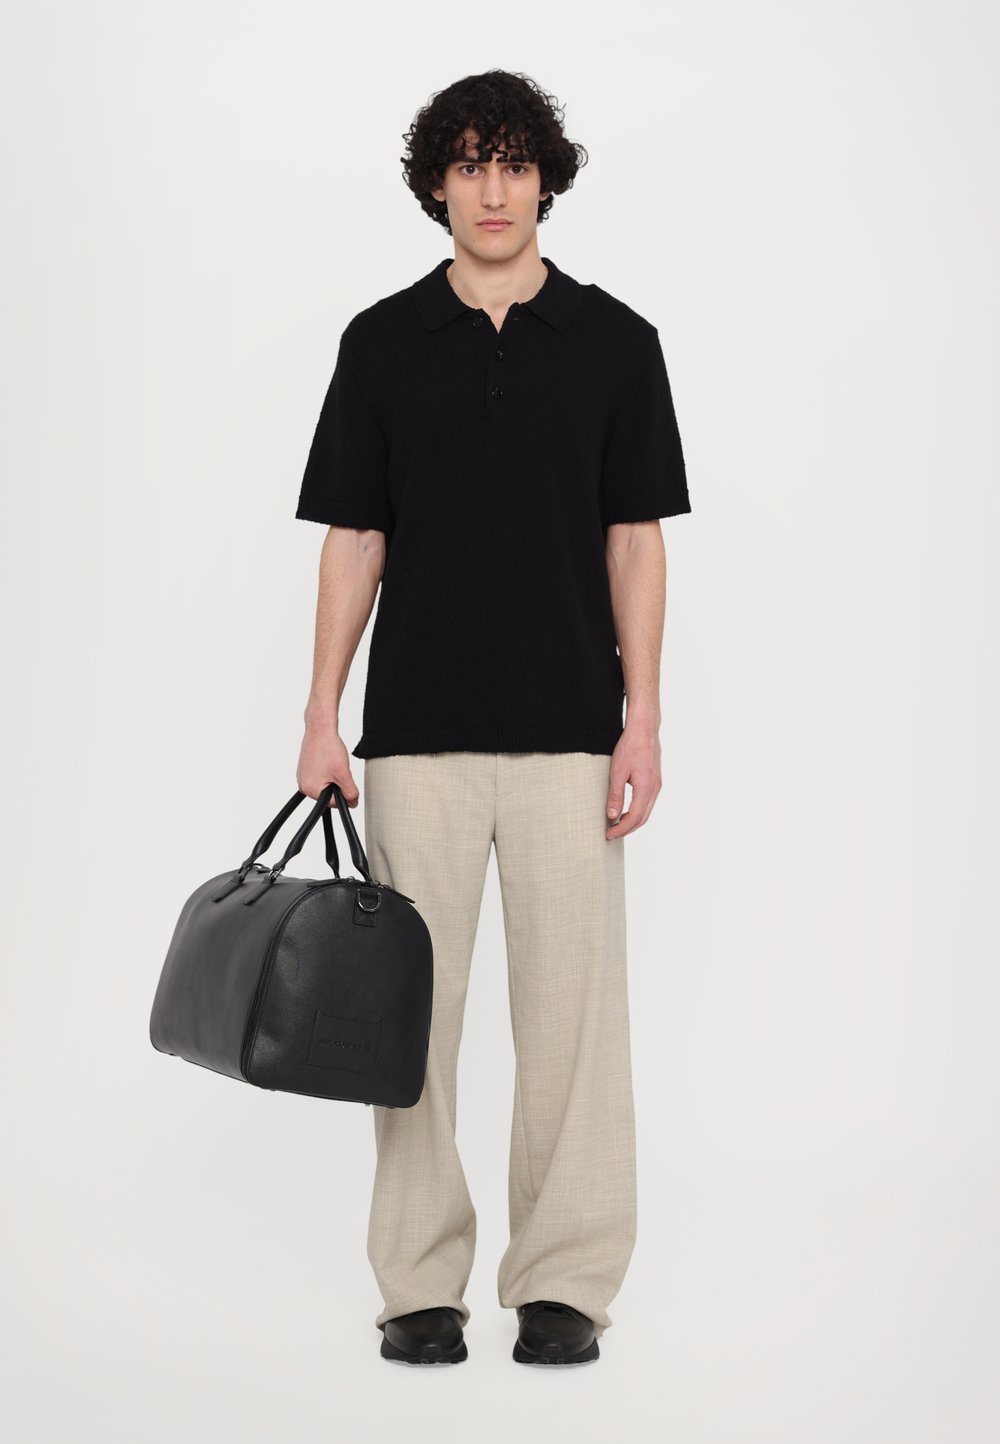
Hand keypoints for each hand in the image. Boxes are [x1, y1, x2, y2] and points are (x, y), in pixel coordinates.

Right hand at [296, 712, 359, 807]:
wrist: (320, 729)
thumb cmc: (328, 748)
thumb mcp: (344, 774)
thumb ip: (350, 793)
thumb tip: (353, 803)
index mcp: (311, 790)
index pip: (334, 803)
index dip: (345, 793)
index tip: (347, 781)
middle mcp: (303, 786)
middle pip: (329, 794)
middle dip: (338, 784)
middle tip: (340, 769)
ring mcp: (303, 777)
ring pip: (326, 785)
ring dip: (334, 778)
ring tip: (334, 764)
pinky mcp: (305, 770)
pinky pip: (320, 777)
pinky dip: (328, 772)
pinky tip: (329, 761)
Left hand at [605, 721, 661, 839]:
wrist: (644, 729)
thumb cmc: (630, 747)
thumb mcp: (617, 771)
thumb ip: (616, 795)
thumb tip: (612, 816)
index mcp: (646, 788)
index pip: (634, 817)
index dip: (621, 829)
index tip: (609, 835)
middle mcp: (655, 788)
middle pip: (643, 818)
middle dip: (627, 829)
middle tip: (611, 834)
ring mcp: (657, 785)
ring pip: (646, 811)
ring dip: (632, 821)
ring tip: (616, 825)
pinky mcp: (655, 781)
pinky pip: (648, 803)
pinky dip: (637, 812)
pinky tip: (626, 811)